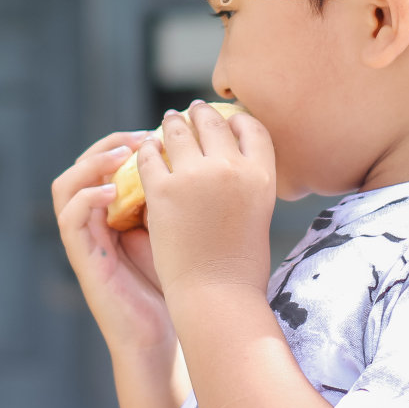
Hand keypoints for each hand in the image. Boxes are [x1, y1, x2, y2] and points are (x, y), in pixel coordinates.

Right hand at [51, 129, 177, 357]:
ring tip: (121, 157)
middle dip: (108, 144)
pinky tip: (111, 191)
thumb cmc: (180, 282)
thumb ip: (173, 197)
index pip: (105, 161)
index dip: (125, 141)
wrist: (174, 331)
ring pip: (65, 186)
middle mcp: (95, 221)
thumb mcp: (178, 227)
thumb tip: (191, 156)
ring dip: (91, 164)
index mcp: (116, 211)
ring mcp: (86, 240)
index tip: (156, 132)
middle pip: (82, 166)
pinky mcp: (84, 259)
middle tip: (139, 138)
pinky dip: (86, 198)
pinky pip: (69, 218)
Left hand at [135, 100, 277, 299]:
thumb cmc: (241, 266)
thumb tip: (231, 162)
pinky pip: (150, 156)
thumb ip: (247, 183)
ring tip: (168, 122)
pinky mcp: (162, 190)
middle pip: (214, 122)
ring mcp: (195, 177)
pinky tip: (145, 149)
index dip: (237, 119)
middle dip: (201, 113)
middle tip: (192, 110)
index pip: (252, 127)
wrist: (217, 296)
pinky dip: (147, 150)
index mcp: (262, 175)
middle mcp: (231, 168)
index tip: (227, 119)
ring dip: (172, 124)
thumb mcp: (258, 213)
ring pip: (178, 131)